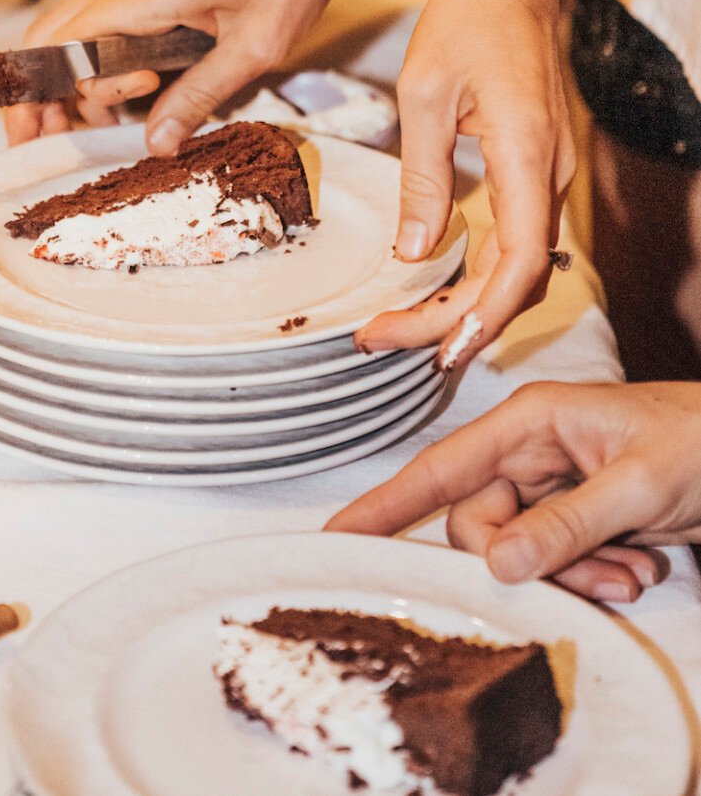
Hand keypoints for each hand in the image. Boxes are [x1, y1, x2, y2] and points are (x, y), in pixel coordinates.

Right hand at [5, 0, 365, 147]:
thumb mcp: (253, 50)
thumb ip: (199, 97)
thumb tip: (157, 143)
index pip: (62, 48)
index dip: (52, 96)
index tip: (69, 131)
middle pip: (51, 37)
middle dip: (47, 91)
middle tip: (67, 137)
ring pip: (77, 29)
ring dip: (82, 77)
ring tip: (117, 117)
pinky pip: (109, 21)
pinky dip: (107, 58)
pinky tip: (141, 86)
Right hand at [326, 380, 700, 602]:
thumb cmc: (700, 440)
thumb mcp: (637, 485)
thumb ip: (565, 525)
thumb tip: (498, 565)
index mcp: (529, 422)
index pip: (440, 469)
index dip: (385, 504)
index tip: (337, 538)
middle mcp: (529, 451)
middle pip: (479, 525)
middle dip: (527, 562)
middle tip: (600, 579)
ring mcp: (550, 483)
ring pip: (517, 550)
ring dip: (570, 574)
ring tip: (630, 574)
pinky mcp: (573, 511)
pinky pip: (551, 557)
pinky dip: (589, 573)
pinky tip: (635, 566)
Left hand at [354, 0, 575, 370]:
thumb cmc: (470, 18)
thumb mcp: (425, 93)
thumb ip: (423, 177)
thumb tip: (415, 252)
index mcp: (526, 155)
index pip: (518, 264)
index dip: (481, 317)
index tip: (438, 351)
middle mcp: (548, 175)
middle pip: (515, 279)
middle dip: (454, 322)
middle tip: (382, 340)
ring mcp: (548, 175)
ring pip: (517, 266)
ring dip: (465, 304)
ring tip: (400, 326)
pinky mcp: (536, 170)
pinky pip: (514, 239)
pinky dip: (477, 274)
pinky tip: (435, 287)